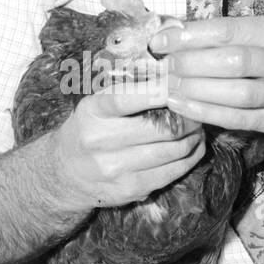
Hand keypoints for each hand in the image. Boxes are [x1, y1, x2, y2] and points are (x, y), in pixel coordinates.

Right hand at [54, 82, 205, 207]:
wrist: (65, 173)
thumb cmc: (90, 128)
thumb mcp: (96, 104)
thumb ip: (128, 89)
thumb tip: (170, 75)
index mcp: (92, 112)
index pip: (125, 98)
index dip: (157, 91)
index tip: (180, 83)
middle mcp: (100, 141)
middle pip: (160, 129)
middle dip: (188, 118)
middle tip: (198, 109)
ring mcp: (115, 168)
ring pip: (171, 152)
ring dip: (193, 138)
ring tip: (198, 128)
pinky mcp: (130, 189)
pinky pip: (171, 173)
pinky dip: (189, 158)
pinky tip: (193, 147)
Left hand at [149, 14, 263, 142]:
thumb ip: (239, 33)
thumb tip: (182, 34)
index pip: (228, 29)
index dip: (190, 35)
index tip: (161, 39)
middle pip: (232, 60)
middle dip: (190, 63)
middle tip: (164, 65)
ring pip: (235, 91)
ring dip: (196, 89)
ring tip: (168, 86)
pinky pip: (238, 117)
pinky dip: (206, 112)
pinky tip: (183, 106)